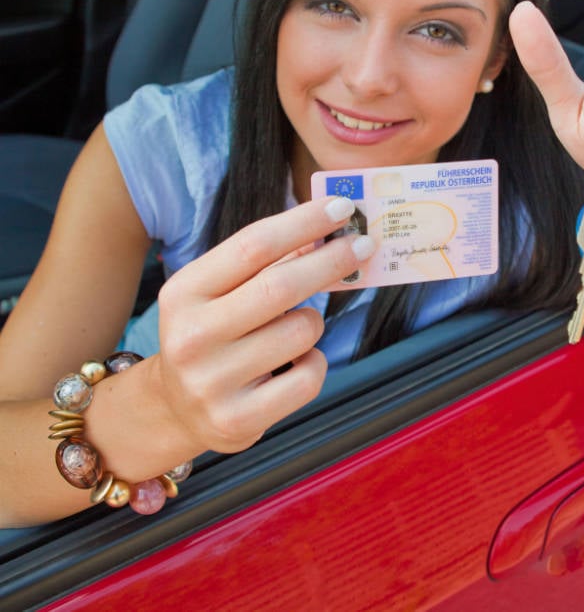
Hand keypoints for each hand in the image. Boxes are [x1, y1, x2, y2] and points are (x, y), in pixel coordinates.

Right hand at [151, 197, 374, 455]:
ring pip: (302, 331)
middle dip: (331, 260)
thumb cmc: (214, 332)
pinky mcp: (238, 420)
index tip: (342, 208)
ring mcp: (212, 382)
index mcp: (184, 292)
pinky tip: (294, 364)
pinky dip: (315, 362)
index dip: (304, 222)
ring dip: (315, 321)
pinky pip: (309, 377)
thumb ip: (267, 261)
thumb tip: (328, 227)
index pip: (253, 245)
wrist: (176, 408)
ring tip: (296, 327)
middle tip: (364, 243)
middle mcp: (192, 336)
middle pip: (280, 286)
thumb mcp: (221, 291)